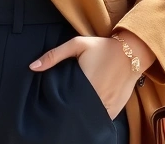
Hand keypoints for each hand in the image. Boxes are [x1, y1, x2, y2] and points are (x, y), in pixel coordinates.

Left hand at [29, 31, 153, 119]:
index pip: (66, 102)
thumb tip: (32, 67)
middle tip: (64, 105)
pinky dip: (96, 118)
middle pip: (78, 112)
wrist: (132, 51)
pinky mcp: (116, 109)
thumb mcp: (77, 44)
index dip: (59, 104)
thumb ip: (54, 55)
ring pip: (91, 118)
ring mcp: (108, 105)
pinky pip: (103, 119)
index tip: (55, 103)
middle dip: (70, 110)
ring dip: (83, 115)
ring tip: (75, 110)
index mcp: (85, 83)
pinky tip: (89, 112)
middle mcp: (97, 98)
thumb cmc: (102, 47)